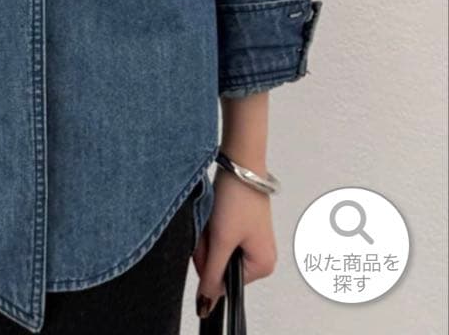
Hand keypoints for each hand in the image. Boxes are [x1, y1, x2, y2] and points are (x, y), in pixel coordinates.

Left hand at [192, 168, 276, 318]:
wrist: (239, 163)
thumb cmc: (239, 197)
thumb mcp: (221, 240)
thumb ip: (212, 274)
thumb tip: (206, 304)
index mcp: (263, 266)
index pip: (223, 283)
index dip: (208, 264)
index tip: (209, 242)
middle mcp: (260, 255)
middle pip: (219, 265)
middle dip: (208, 248)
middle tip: (213, 225)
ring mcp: (251, 240)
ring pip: (216, 250)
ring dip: (208, 235)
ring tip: (215, 216)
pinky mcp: (242, 225)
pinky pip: (219, 236)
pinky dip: (211, 226)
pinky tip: (215, 212)